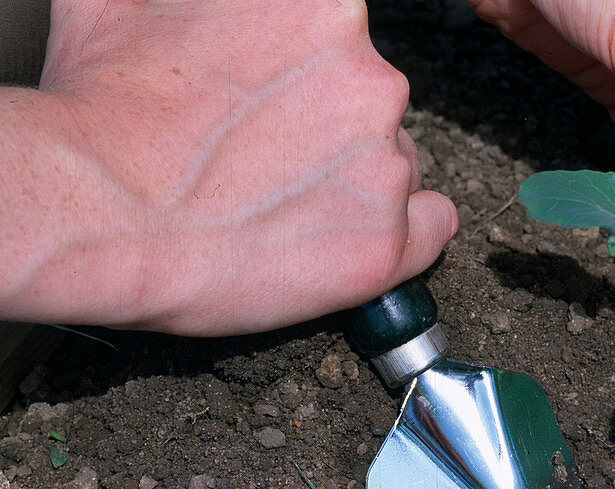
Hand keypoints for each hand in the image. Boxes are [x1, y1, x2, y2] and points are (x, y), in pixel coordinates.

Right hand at [0, 0, 456, 335]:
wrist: (89, 204)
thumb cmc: (104, 107)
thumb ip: (203, 2)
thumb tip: (204, 7)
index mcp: (326, 7)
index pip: (351, 43)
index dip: (315, 78)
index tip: (284, 102)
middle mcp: (374, 79)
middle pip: (377, 107)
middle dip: (331, 132)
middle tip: (266, 162)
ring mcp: (385, 163)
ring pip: (398, 170)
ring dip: (355, 187)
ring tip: (279, 209)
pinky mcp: (383, 243)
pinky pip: (430, 233)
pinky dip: (399, 240)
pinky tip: (345, 243)